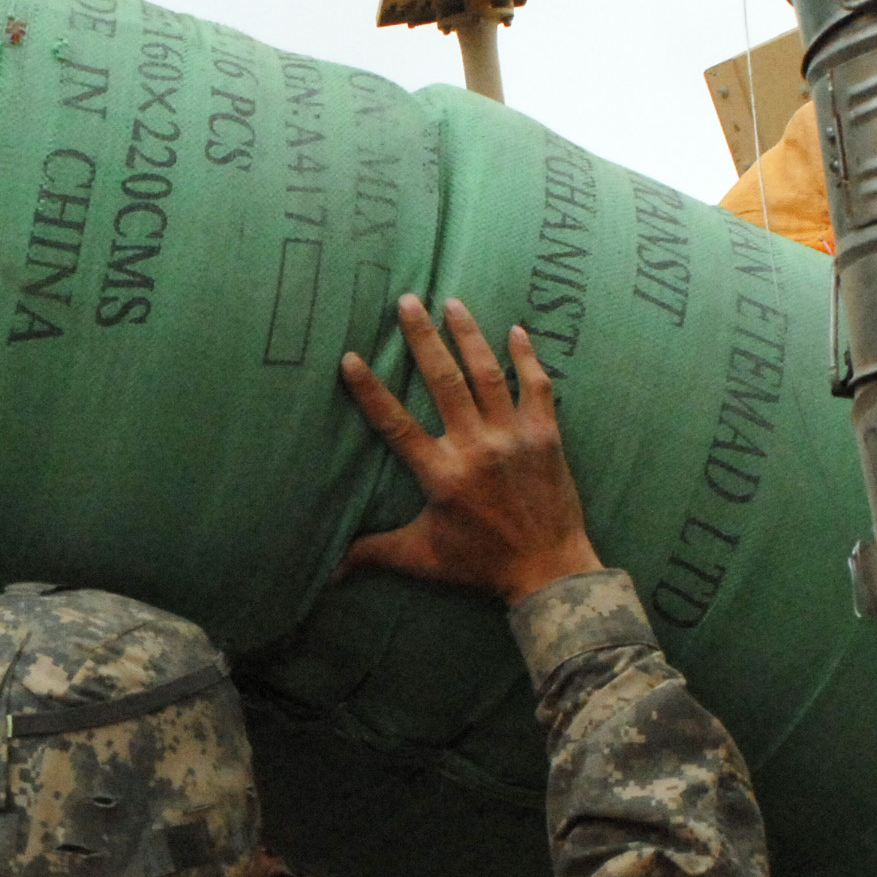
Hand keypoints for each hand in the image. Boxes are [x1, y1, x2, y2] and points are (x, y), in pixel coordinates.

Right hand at [338, 296, 602, 604]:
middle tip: (407, 301)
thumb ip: (373, 554)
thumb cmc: (481, 567)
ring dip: (469, 335)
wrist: (549, 572)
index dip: (370, 390)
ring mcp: (513, 438)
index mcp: (441, 474)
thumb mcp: (422, 559)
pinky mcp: (546, 436)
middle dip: (423, 338)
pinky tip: (517, 330)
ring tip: (453, 303)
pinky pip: (537, 387)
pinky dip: (527, 357)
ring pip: (488, 374)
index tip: (350, 357)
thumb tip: (326, 576)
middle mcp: (476, 447)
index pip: (396, 424)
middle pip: (444, 381)